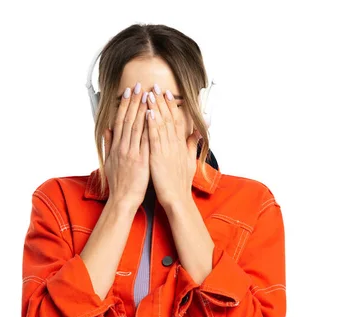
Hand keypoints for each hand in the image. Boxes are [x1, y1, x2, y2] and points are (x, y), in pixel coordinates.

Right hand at [103, 82, 149, 209]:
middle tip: (139, 86)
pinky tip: (153, 116)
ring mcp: (132, 153)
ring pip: (137, 127)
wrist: (122, 200)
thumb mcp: (109, 162)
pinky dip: (149, 127)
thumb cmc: (118, 183)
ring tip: (147, 94)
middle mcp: (123, 147)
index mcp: (116, 147)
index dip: (125, 105)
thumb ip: (108, 144)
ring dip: (142, 109)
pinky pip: (146, 141)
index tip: (129, 91)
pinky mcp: (142, 161)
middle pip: (128, 120)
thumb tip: (107, 129)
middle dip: (134, 102)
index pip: (120, 121)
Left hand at [145, 83, 200, 208]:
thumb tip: (199, 131)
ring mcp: (167, 149)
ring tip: (150, 94)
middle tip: (155, 87)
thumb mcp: (190, 160)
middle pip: (169, 118)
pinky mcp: (159, 156)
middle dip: (162, 102)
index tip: (165, 93)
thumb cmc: (180, 181)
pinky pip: (155, 137)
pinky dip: (152, 124)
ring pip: (162, 124)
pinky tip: (148, 113)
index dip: (171, 106)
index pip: (176, 120)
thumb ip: (192, 144)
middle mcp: (175, 144)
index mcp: (180, 144)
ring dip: (155, 108)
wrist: (177, 198)